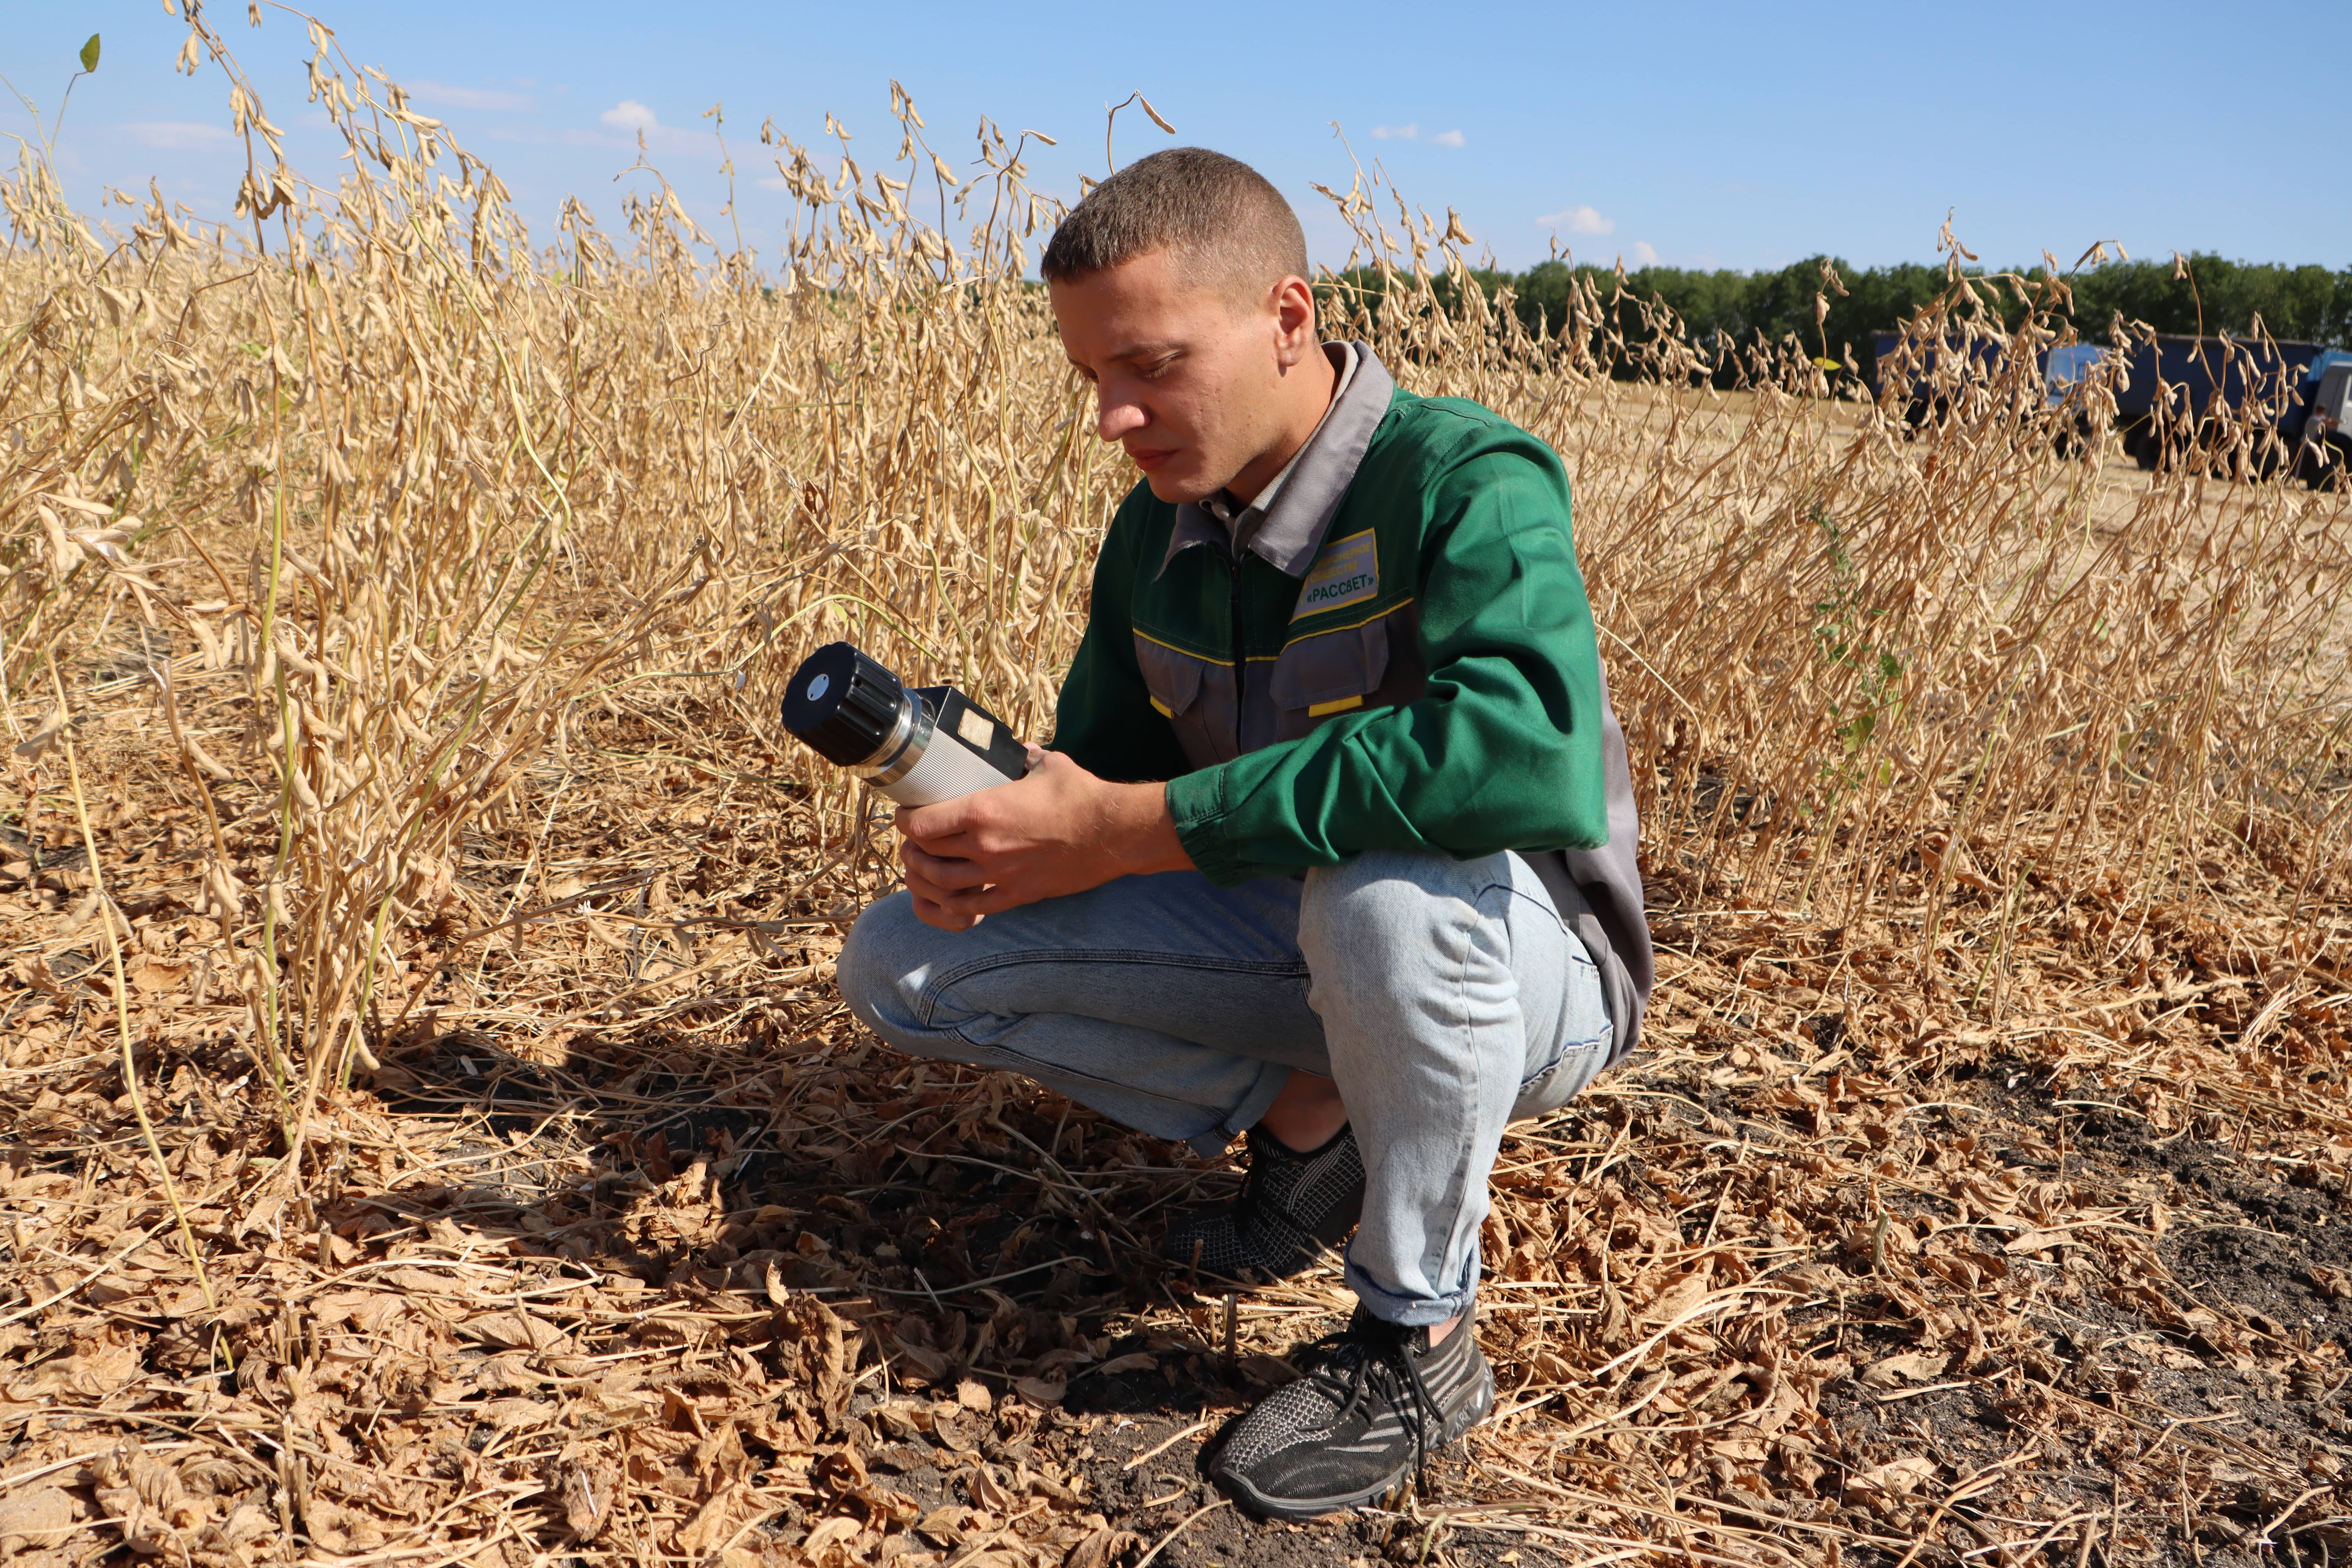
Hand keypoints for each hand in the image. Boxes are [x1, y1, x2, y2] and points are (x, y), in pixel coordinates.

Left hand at [896, 749, 1190, 930]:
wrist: (1115, 833)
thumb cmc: (1082, 795)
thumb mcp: (1047, 764)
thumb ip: (1025, 757)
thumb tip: (1019, 750)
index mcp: (984, 811)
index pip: (923, 824)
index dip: (905, 820)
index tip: (906, 814)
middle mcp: (985, 846)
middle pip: (927, 854)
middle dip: (912, 847)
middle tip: (913, 840)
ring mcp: (1000, 875)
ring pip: (942, 884)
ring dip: (925, 877)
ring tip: (923, 867)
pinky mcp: (1017, 894)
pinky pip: (972, 908)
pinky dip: (952, 906)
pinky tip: (947, 898)